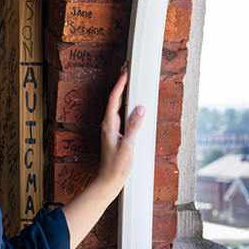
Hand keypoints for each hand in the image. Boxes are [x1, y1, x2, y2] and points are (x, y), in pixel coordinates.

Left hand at [97, 64, 145, 192]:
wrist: (109, 181)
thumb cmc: (117, 166)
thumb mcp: (129, 146)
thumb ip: (134, 127)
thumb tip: (140, 109)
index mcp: (109, 124)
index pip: (114, 99)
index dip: (120, 83)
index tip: (126, 71)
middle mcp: (108, 124)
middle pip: (114, 98)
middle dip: (120, 82)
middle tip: (126, 68)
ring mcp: (111, 128)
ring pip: (116, 104)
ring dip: (122, 90)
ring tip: (128, 78)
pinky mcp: (115, 133)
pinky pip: (120, 113)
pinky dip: (125, 102)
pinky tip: (130, 101)